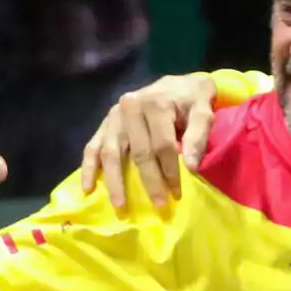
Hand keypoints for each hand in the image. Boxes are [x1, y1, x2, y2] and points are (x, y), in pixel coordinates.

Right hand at [79, 74, 216, 208]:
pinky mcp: (104, 124)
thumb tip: (192, 167)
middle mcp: (129, 108)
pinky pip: (92, 148)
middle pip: (138, 153)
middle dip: (149, 182)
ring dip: (115, 182)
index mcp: (154, 103)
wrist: (175, 83)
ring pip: (112, 154)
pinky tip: (87, 188)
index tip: (177, 194)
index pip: (162, 145)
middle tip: (158, 206)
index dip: (171, 171)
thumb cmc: (190, 99)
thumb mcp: (203, 110)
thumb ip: (199, 135)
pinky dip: (88, 168)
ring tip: (120, 206)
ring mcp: (113, 117)